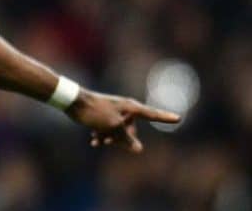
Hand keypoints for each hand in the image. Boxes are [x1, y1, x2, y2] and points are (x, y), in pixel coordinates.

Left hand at [66, 89, 180, 152]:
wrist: (72, 101)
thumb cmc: (94, 112)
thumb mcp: (112, 127)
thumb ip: (126, 138)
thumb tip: (138, 149)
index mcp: (131, 108)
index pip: (152, 114)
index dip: (165, 118)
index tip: (179, 118)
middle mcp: (125, 109)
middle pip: (132, 130)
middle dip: (122, 139)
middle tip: (109, 141)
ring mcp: (114, 112)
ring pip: (119, 132)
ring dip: (110, 138)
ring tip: (98, 141)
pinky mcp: (104, 116)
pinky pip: (109, 129)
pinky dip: (103, 135)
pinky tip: (93, 142)